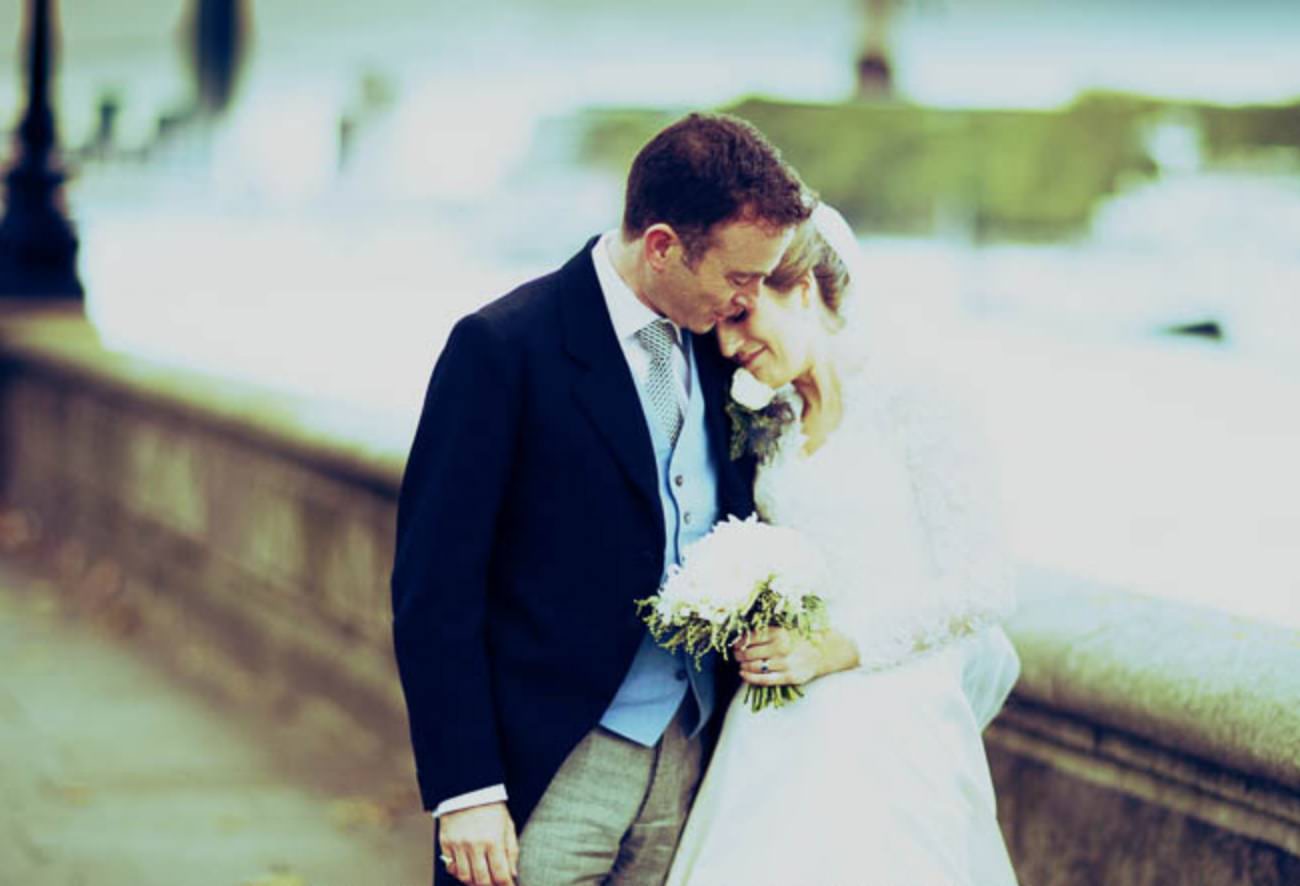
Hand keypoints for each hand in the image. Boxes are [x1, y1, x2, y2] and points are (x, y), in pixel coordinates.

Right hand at [438, 802, 518, 885]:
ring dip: (474, 883)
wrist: (468, 789)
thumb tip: (512, 875)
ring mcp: (459, 844)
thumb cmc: (491, 808)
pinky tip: (467, 869)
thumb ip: (511, 851)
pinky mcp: (446, 842)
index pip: (501, 874)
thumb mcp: (507, 826)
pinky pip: (451, 867)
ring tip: (481, 880)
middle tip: (495, 885)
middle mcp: (475, 844)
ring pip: (465, 877)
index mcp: (494, 840)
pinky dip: (459, 873)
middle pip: (482, 880)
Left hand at [733, 627, 858, 686]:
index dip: (738, 641)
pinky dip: (750, 678)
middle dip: (738, 654)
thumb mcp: (786, 627)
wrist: (825, 651)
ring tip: (740, 664)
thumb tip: (742, 635)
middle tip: (735, 654)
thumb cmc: (802, 637)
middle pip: (750, 652)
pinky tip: (743, 674)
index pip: (750, 637)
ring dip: (743, 666)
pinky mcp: (790, 677)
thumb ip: (767, 630)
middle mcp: (781, 647)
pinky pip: (765, 680)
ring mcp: (785, 663)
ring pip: (755, 666)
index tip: (734, 643)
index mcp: (779, 632)